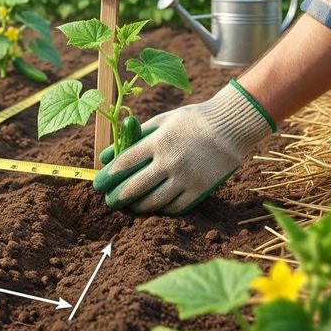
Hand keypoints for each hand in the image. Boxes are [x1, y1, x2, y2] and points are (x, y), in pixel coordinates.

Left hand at [93, 81, 274, 214]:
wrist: (232, 125)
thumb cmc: (191, 121)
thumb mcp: (160, 121)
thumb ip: (133, 138)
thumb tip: (105, 156)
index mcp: (158, 142)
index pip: (124, 164)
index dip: (108, 177)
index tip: (98, 184)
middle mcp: (171, 161)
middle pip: (135, 187)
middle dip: (118, 197)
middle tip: (110, 201)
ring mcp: (187, 178)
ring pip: (154, 202)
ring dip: (137, 207)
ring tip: (130, 206)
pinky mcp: (201, 189)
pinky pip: (176, 207)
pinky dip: (162, 209)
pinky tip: (154, 206)